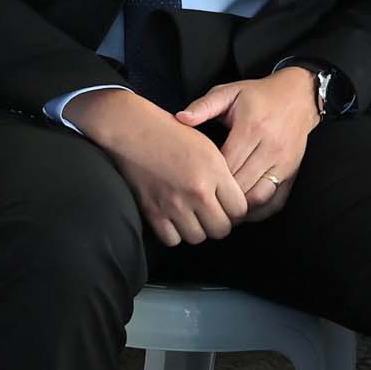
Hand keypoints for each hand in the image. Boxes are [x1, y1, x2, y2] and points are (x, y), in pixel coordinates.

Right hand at [69, 88, 252, 245]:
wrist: (131, 130)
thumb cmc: (169, 135)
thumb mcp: (207, 148)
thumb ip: (223, 176)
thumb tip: (232, 201)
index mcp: (214, 172)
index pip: (240, 210)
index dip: (236, 211)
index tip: (228, 207)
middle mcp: (196, 191)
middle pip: (221, 229)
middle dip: (219, 223)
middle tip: (211, 214)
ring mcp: (173, 203)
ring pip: (198, 237)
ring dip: (197, 230)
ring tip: (192, 217)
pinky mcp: (152, 210)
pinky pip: (172, 239)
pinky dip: (174, 233)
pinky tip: (173, 220)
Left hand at [176, 66, 319, 223]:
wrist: (298, 96)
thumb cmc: (257, 96)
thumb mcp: (229, 92)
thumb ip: (204, 106)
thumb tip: (180, 118)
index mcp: (252, 128)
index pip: (226, 164)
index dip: (207, 178)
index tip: (189, 184)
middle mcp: (271, 148)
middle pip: (240, 184)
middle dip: (218, 196)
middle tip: (198, 203)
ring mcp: (285, 163)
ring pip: (258, 197)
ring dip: (237, 208)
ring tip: (217, 209)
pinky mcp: (293, 172)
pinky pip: (276, 201)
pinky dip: (258, 211)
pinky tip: (241, 212)